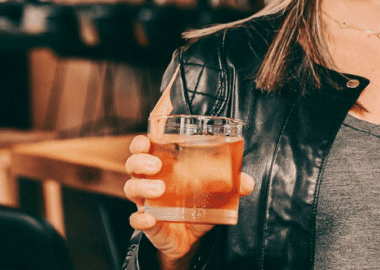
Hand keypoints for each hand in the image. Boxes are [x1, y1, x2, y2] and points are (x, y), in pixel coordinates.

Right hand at [124, 135, 254, 266]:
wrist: (191, 239)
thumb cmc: (197, 205)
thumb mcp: (215, 192)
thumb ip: (232, 185)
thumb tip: (248, 182)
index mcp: (165, 167)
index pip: (145, 149)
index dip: (141, 143)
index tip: (146, 140)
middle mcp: (151, 182)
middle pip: (133, 165)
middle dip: (140, 161)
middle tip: (156, 165)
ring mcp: (147, 203)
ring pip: (132, 189)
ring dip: (142, 187)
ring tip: (159, 190)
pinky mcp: (149, 224)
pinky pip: (136, 220)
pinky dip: (140, 219)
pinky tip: (150, 218)